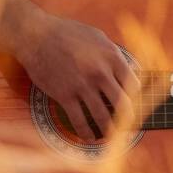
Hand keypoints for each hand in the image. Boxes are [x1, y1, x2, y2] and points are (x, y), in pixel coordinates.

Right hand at [14, 10, 139, 140]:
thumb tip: (128, 70)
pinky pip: (79, 120)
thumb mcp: (98, 37)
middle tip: (127, 127)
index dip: (136, 97)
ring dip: (109, 131)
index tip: (134, 105)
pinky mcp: (65, 95)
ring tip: (111, 137)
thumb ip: (113, 54)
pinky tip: (90, 139)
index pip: (133, 84)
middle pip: (122, 104)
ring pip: (103, 116)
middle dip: (127, 120)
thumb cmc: (68, 33)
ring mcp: (82, 85)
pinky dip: (86, 133)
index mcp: (112, 56)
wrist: (36, 36)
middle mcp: (100, 72)